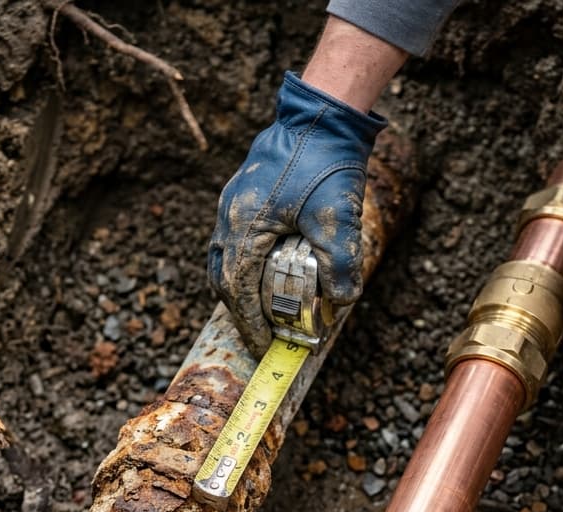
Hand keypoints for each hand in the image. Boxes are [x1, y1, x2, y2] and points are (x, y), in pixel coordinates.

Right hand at [207, 72, 384, 354]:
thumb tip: (339, 304)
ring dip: (239, 290)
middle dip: (241, 312)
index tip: (265, 346)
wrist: (321, 113)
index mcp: (244, 227)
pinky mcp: (243, 196)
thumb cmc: (325, 160)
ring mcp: (232, 205)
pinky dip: (243, 266)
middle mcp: (229, 218)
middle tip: (262, 335)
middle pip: (223, 279)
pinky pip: (231, 242)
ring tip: (260, 312)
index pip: (238, 291)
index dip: (250, 324)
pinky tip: (263, 273)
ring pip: (223, 261)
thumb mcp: (337, 218)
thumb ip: (339, 265)